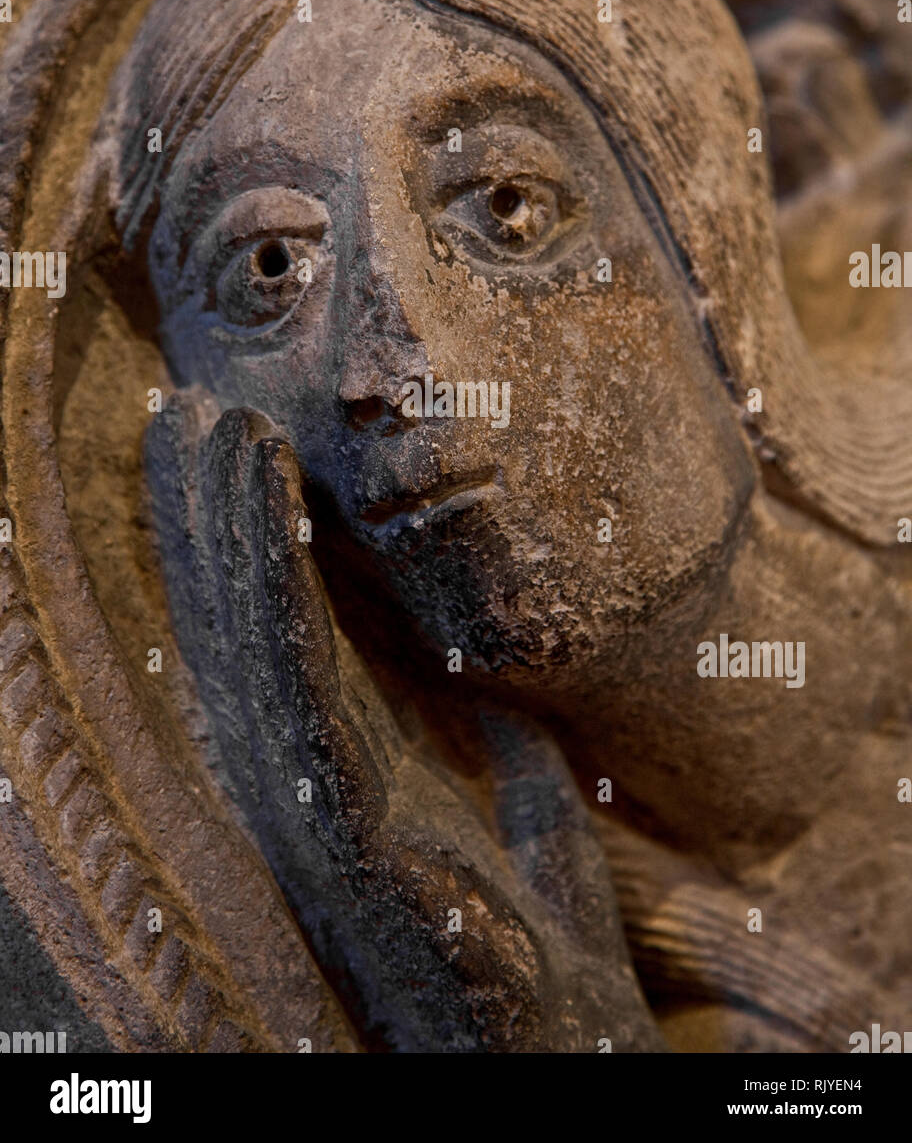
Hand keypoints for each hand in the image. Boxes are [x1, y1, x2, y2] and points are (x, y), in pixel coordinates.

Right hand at [145, 392, 664, 1051]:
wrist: (562, 1047)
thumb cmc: (540, 931)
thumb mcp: (513, 787)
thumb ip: (483, 716)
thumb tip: (469, 639)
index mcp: (358, 767)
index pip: (292, 638)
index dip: (255, 541)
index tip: (233, 441)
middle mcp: (322, 787)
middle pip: (253, 635)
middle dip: (214, 523)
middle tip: (187, 412)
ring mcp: (329, 820)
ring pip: (259, 658)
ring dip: (227, 540)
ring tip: (208, 433)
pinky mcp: (363, 855)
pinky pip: (308, 712)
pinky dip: (274, 610)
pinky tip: (269, 522)